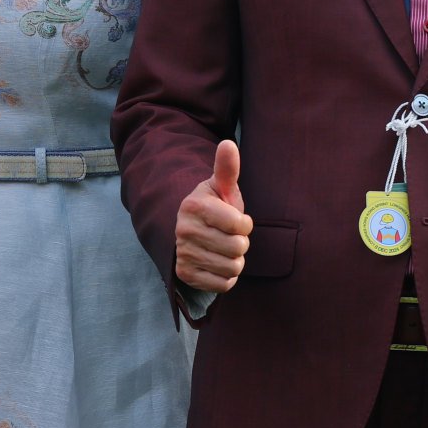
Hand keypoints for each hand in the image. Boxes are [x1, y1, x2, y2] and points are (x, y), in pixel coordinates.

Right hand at [175, 139, 251, 293]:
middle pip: (238, 248)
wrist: (192, 233)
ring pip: (233, 267)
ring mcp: (183, 253)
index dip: (244, 224)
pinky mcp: (186, 275)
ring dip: (234, 261)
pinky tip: (217, 264)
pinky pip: (224, 284)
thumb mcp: (221, 189)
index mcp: (193, 206)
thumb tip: (228, 143)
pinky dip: (226, 277)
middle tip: (228, 236)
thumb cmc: (215, 208)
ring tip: (222, 249)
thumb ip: (227, 168)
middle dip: (240, 244)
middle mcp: (183, 230)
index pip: (239, 225)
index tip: (235, 220)